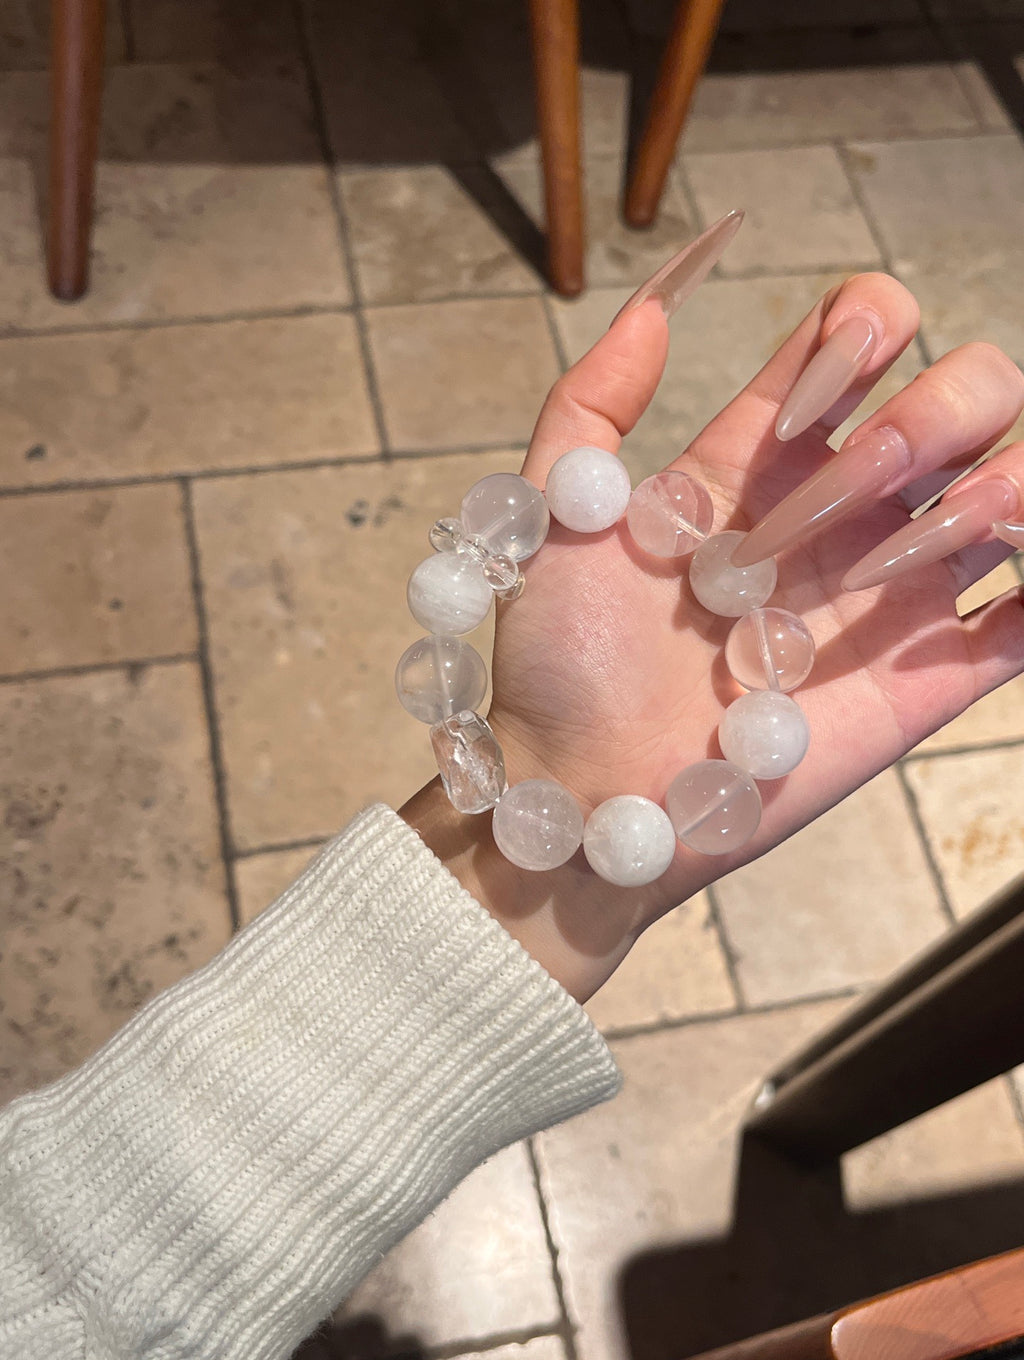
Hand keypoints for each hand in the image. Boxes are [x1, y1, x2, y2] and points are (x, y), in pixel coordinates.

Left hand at [403, 273, 1023, 1001]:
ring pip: (1022, 478)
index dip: (859, 330)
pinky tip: (996, 595)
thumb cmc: (559, 662)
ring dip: (997, 486)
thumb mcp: (548, 514)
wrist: (585, 792)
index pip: (865, 333)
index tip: (802, 406)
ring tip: (896, 554)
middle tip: (834, 501)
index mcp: (766, 459)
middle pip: (972, 387)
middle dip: (929, 412)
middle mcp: (846, 510)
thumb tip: (654, 303)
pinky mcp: (929, 679)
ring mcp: (893, 592)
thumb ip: (588, 403)